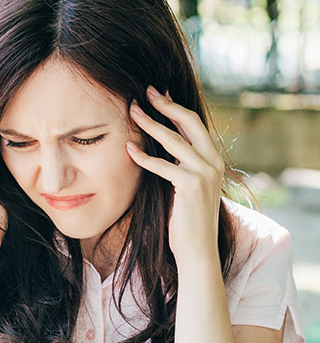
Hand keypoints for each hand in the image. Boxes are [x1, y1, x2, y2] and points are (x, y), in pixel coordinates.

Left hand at [125, 86, 223, 261]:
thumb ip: (178, 164)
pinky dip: (144, 157)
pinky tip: (129, 149)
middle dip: (165, 105)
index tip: (157, 94)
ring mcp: (205, 174)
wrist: (197, 249)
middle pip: (189, 123)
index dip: (175, 107)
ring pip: (174, 141)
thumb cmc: (185, 219)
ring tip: (132, 112)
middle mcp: (213, 163)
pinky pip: (163, 166)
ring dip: (150, 125)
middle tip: (144, 93)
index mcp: (213, 160)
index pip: (194, 124)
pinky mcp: (192, 187)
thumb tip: (159, 143)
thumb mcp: (183, 185)